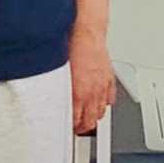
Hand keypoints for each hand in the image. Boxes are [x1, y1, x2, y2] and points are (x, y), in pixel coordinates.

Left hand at [68, 21, 114, 137]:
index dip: (72, 127)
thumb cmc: (71, 48)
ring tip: (88, 119)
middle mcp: (92, 91)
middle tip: (78, 128)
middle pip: (91, 119)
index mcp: (78, 92)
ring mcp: (102, 86)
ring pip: (101, 111)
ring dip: (95, 117)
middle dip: (84, 127)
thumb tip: (53, 101)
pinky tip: (100, 104)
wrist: (86, 33)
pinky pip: (109, 98)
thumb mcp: (59, 73)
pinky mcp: (109, 78)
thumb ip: (59, 90)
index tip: (68, 128)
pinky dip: (105, 103)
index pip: (77, 119)